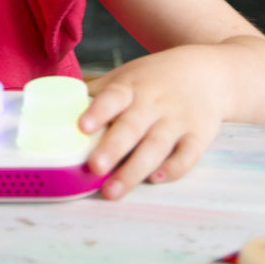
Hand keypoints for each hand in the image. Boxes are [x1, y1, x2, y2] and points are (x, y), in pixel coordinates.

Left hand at [78, 46, 225, 200]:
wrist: (210, 72)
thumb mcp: (127, 76)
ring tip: (113, 190)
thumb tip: (55, 108)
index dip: (98, 111)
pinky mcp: (199, 136)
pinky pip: (187, 156)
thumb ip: (96, 94)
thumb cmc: (155, 79)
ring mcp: (178, 120)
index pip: (113, 97)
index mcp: (131, 87)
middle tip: (94, 167)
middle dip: (113, 148)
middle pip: (132, 127)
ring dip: (134, 170)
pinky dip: (173, 168)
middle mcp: (153, 103)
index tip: (82, 126)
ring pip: (156, 146)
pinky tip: (156, 179)